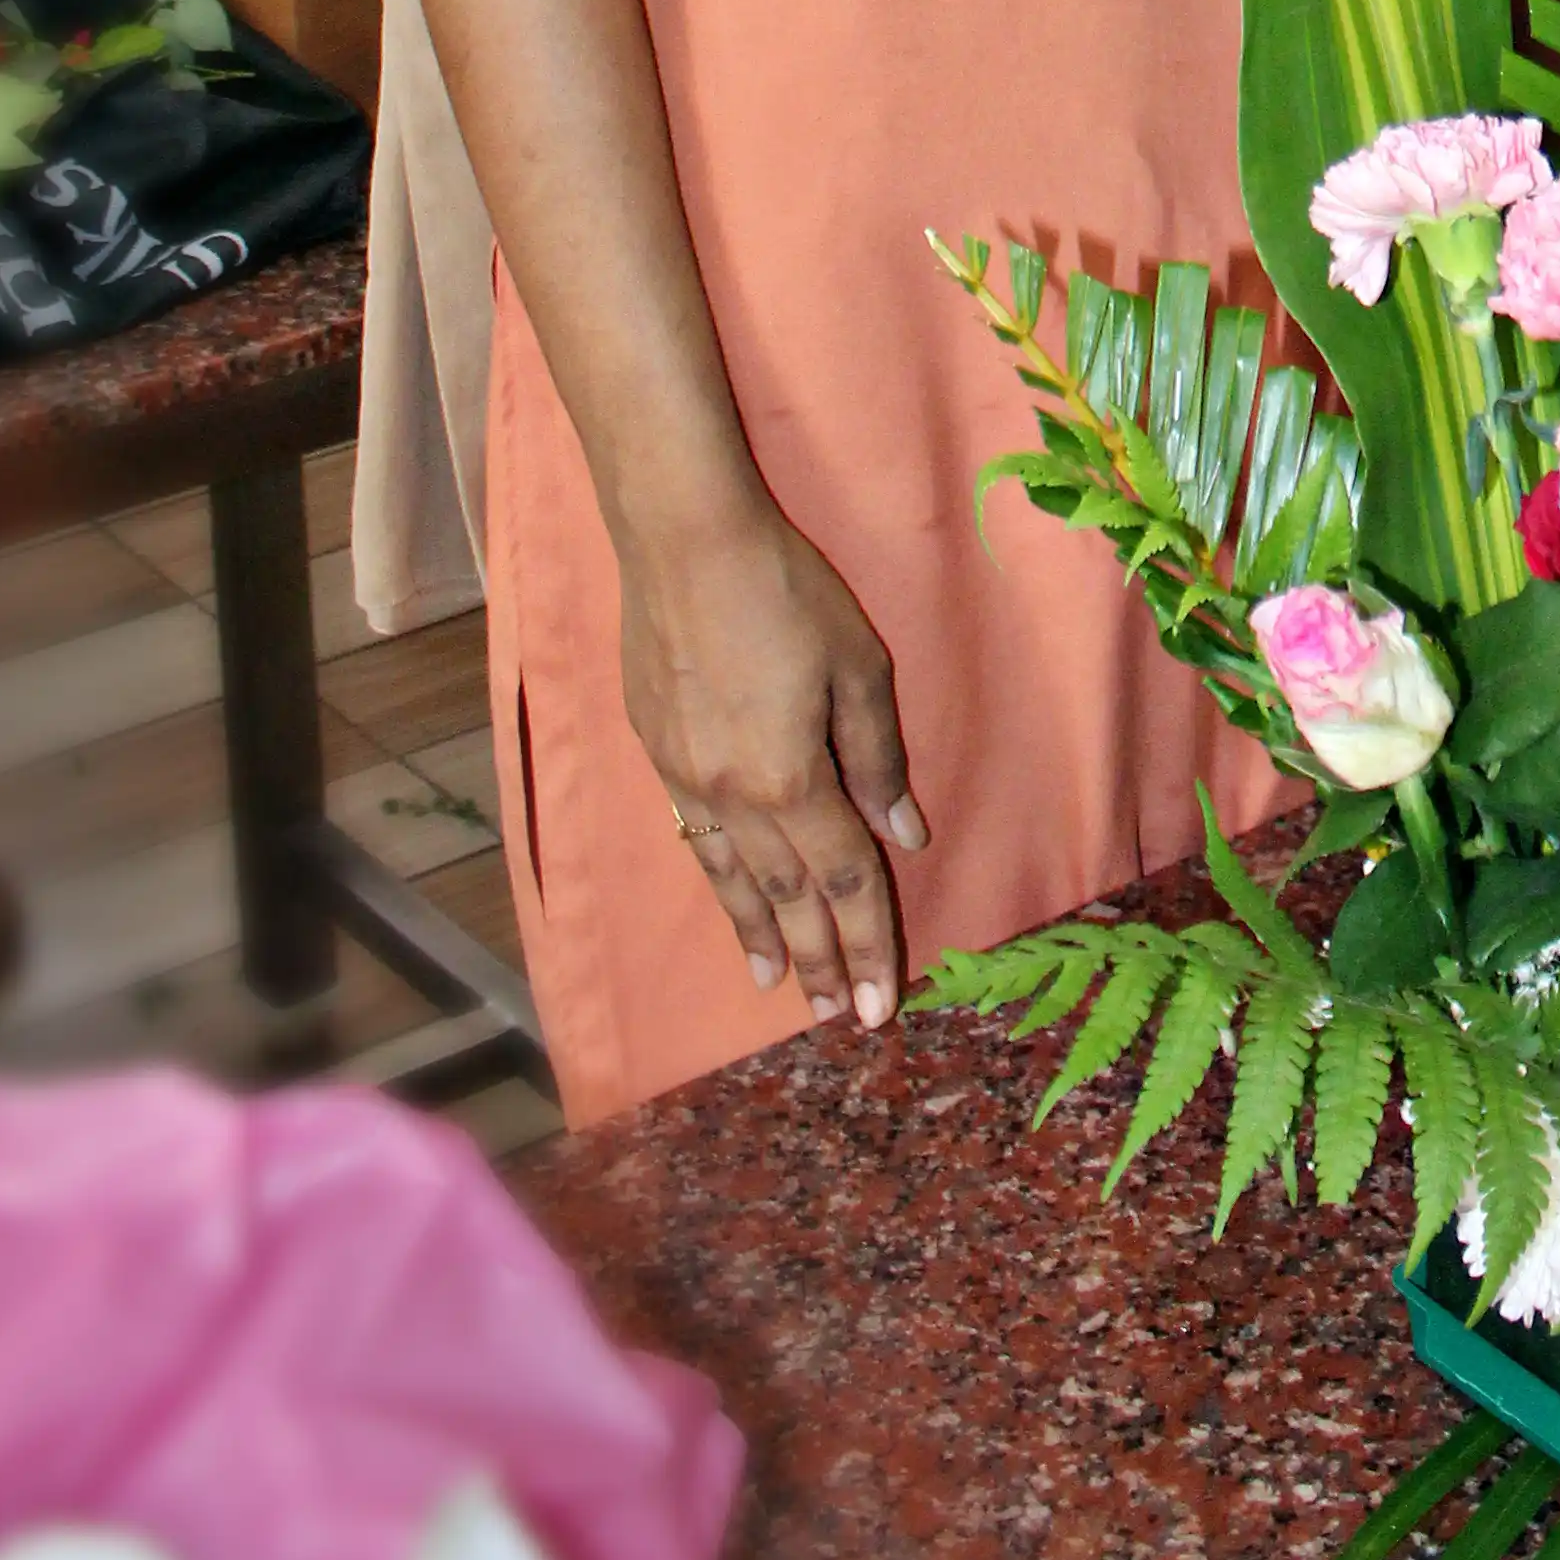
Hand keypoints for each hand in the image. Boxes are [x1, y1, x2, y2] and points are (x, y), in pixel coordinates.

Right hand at [617, 493, 928, 1028]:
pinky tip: (725, 898)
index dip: (866, 942)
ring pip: (731, 879)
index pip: (843, 880)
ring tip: (774, 984)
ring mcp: (687, 779)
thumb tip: (902, 833)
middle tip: (836, 1018)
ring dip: (757, 935)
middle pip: (786, 896)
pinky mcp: (658, 752)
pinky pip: (696, 840)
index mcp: (791, 779)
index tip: (878, 1003)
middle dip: (817, 960)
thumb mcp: (857, 664)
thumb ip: (878, 757)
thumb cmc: (785, 590)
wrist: (683, 541)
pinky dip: (716, 883)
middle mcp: (734, 796)